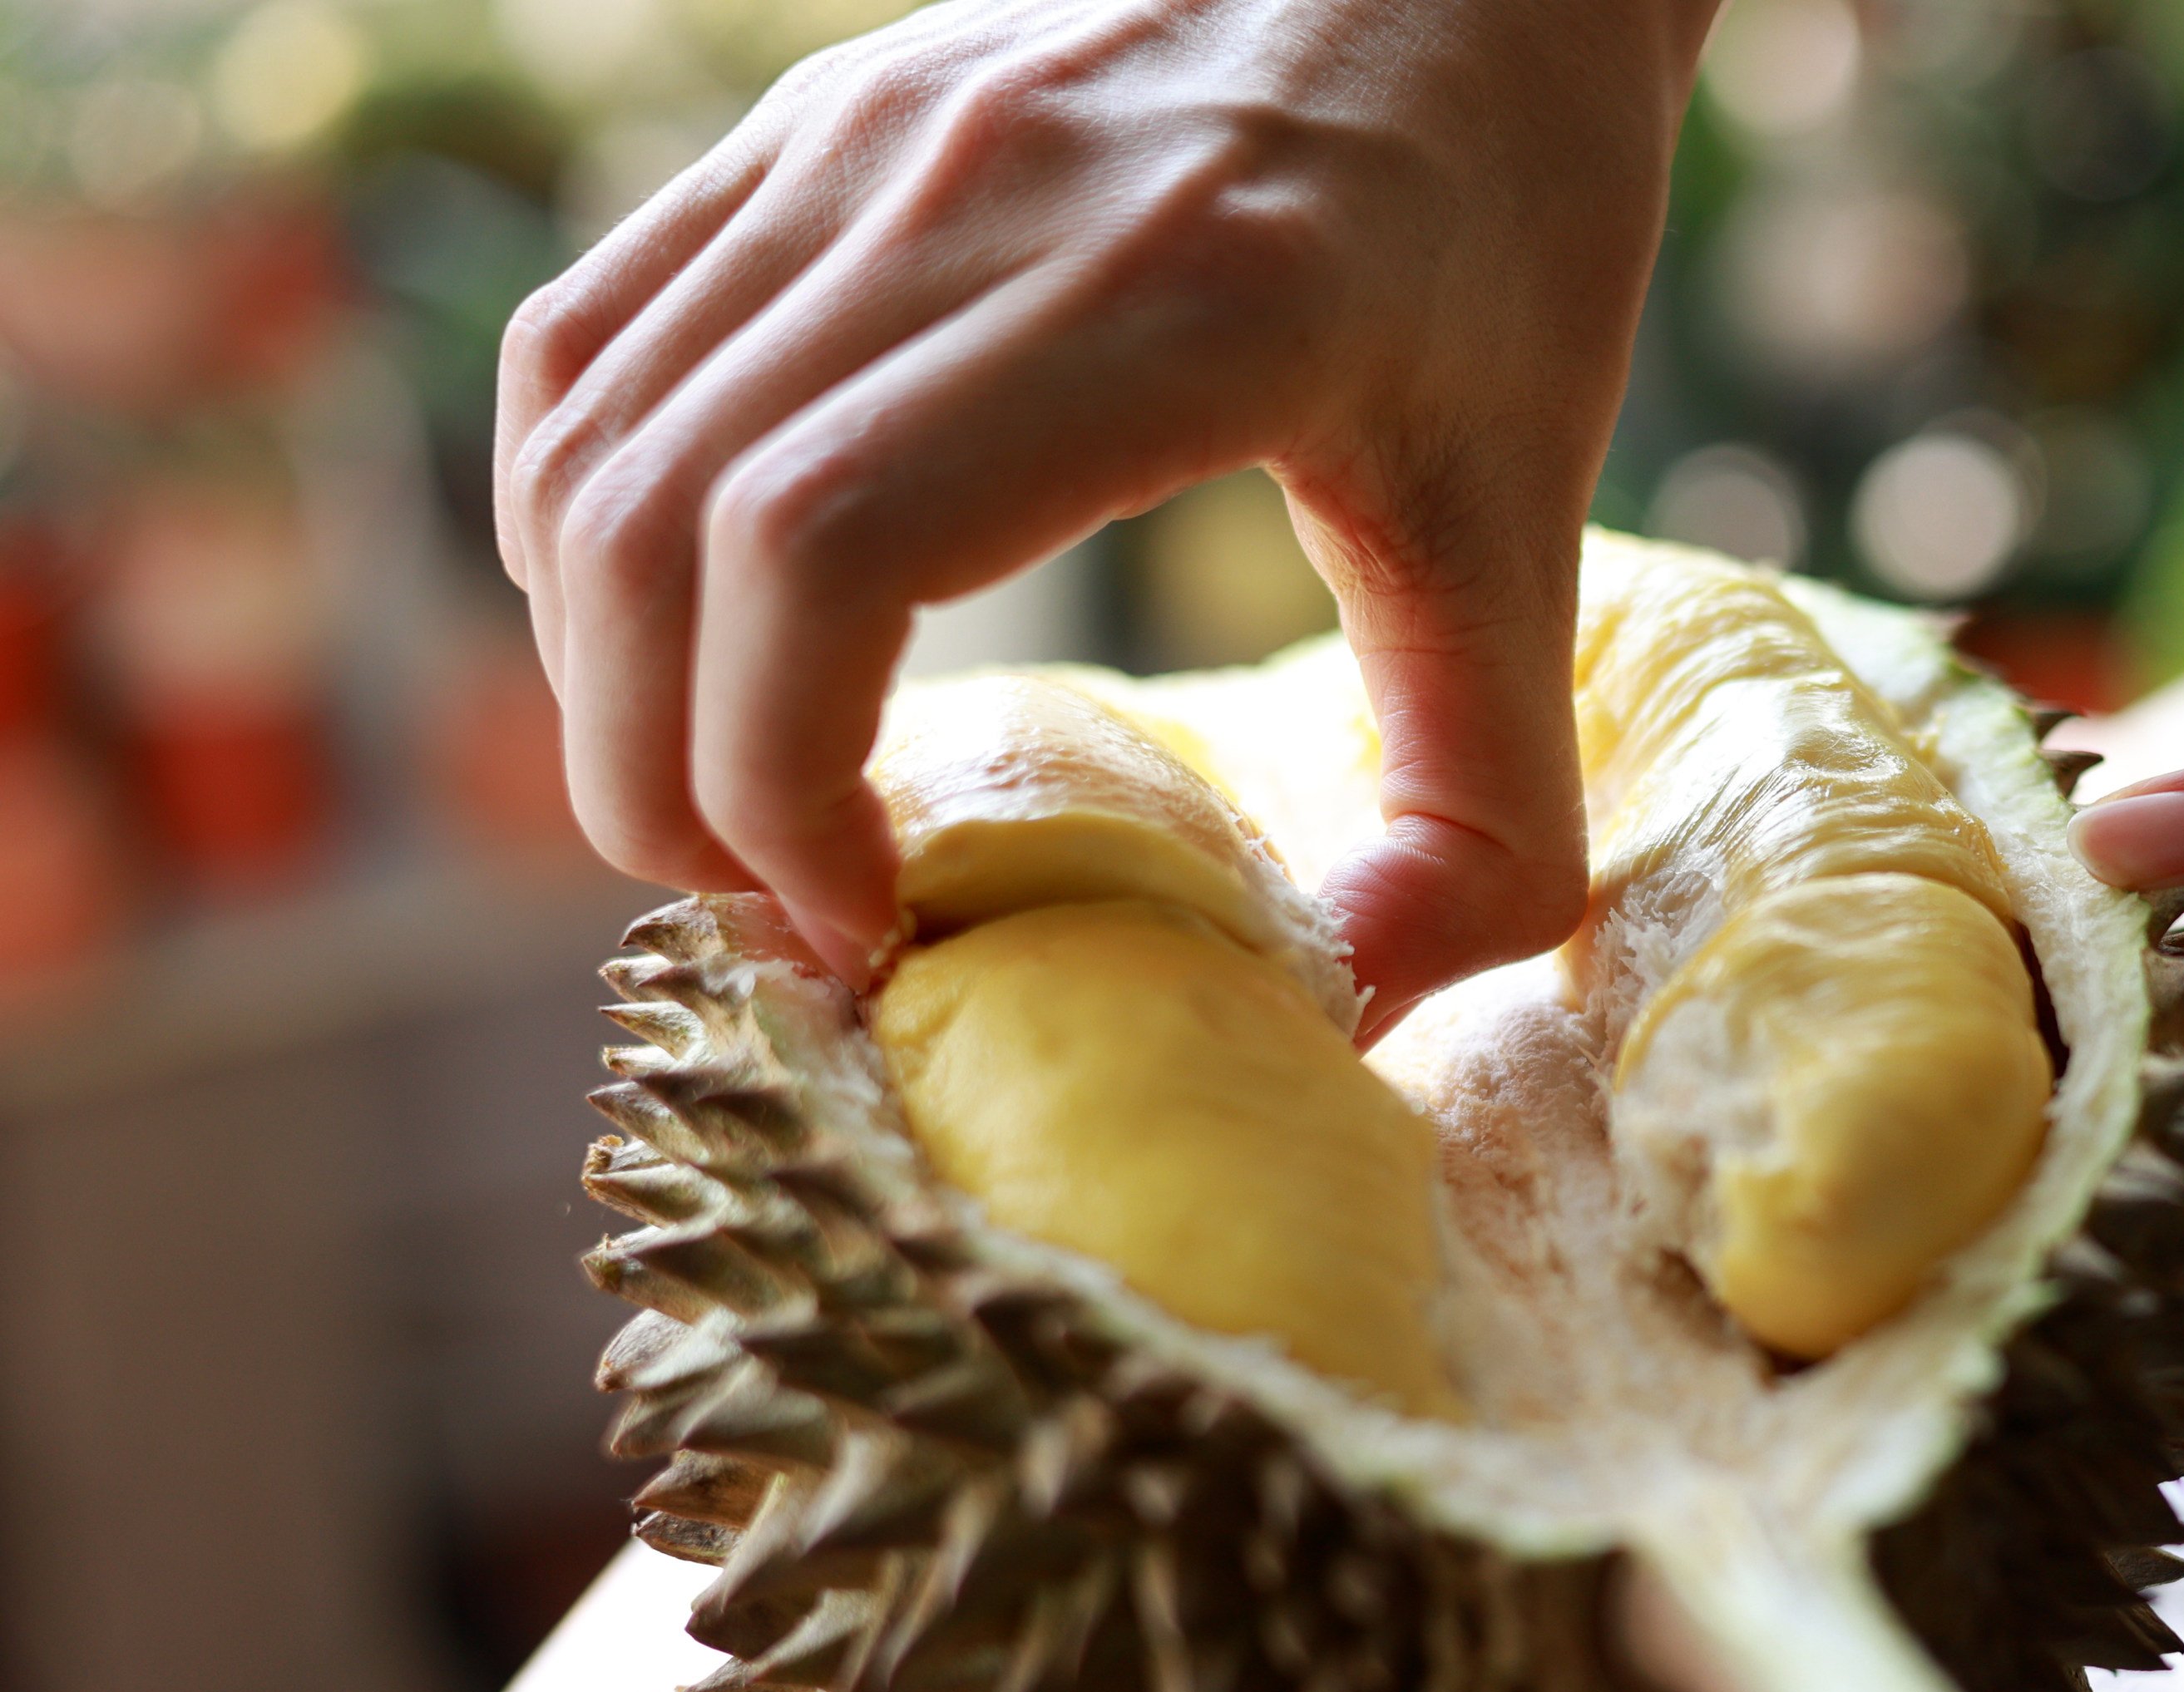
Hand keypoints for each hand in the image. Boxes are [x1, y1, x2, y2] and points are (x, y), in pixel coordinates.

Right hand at [496, 0, 1712, 1020]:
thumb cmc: (1507, 227)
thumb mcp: (1535, 522)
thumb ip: (1491, 801)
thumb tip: (1364, 1009)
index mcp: (1166, 307)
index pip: (820, 549)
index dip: (780, 783)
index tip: (871, 921)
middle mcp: (969, 197)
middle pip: (655, 528)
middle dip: (668, 785)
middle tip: (783, 916)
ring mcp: (858, 140)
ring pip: (588, 444)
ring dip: (608, 677)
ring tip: (727, 811)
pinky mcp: (809, 122)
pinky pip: (589, 343)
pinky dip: (578, 525)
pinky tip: (678, 641)